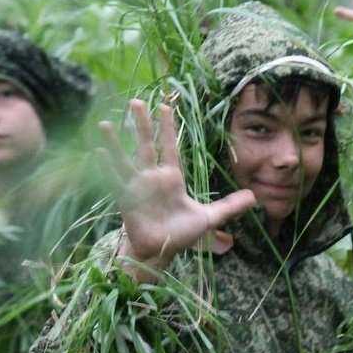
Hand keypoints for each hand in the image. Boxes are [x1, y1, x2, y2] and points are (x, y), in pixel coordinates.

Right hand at [102, 99, 256, 278]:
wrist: (162, 252)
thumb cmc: (181, 234)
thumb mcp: (209, 218)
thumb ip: (230, 206)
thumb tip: (255, 197)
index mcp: (172, 178)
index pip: (170, 147)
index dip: (167, 127)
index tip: (165, 106)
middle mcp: (152, 178)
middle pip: (147, 145)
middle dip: (142, 124)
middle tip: (136, 101)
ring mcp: (137, 187)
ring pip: (126, 159)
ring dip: (115, 142)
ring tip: (105, 124)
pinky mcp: (126, 199)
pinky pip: (115, 180)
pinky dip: (107, 168)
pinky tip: (97, 152)